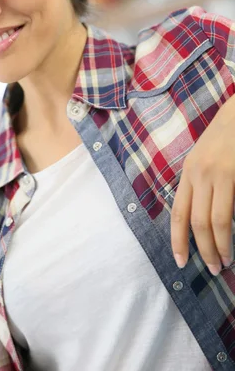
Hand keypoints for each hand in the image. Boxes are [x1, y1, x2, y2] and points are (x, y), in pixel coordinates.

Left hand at [171, 96, 234, 274]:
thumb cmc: (226, 136)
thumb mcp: (204, 159)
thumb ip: (201, 185)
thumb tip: (200, 220)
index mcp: (188, 172)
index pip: (177, 214)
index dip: (178, 241)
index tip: (181, 262)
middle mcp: (199, 173)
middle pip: (197, 223)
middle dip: (204, 251)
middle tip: (214, 269)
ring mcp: (218, 173)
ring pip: (216, 221)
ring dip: (221, 246)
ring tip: (227, 261)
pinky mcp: (234, 173)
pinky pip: (233, 211)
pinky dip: (233, 231)